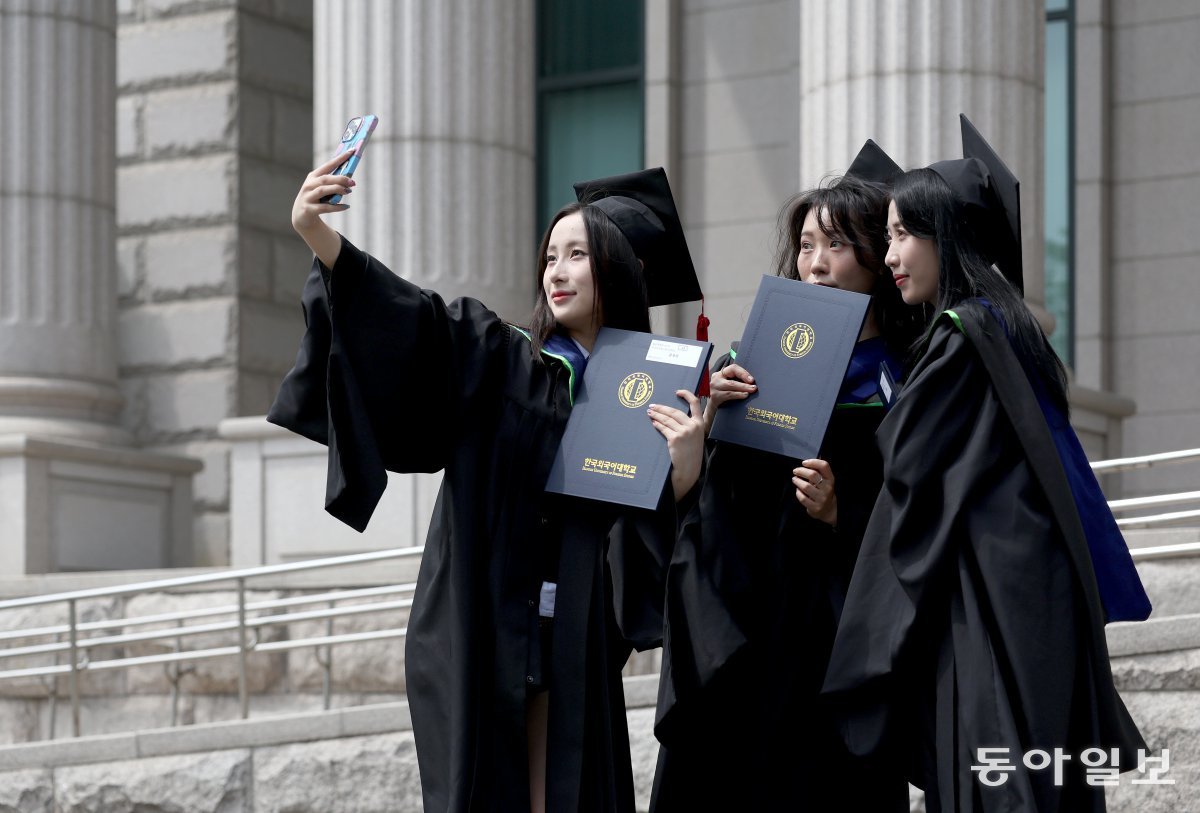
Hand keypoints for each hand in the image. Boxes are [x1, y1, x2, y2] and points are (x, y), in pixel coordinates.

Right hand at [291, 151, 356, 266]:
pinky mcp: (309, 210)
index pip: (328, 165)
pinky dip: (337, 207)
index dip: (340, 158)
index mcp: (313, 176)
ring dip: (337, 190)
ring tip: (348, 191)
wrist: (301, 217)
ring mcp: (307, 197)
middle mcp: (309, 185)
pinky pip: (325, 207)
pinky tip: (346, 206)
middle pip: (325, 178)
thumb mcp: (322, 189)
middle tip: (352, 182)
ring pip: (323, 190)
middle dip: (340, 179)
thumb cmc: (316, 199)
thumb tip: (351, 179)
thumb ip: (333, 183)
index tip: (352, 151)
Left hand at [649, 390, 705, 500]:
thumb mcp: (696, 436)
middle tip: (653, 406)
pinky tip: (653, 422)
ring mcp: (684, 432)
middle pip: (674, 411)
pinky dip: (657, 424)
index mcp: (700, 423)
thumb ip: (689, 424)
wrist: (689, 468)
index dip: (686, 395)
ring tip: (650, 412)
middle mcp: (693, 426)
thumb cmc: (691, 452)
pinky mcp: (675, 439)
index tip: (677, 392)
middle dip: (661, 408)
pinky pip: (663, 428)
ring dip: (657, 415)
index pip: (695, 403)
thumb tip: (673, 415)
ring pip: (667, 419)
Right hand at [702, 364, 755, 434]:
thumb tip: (753, 382)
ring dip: (742, 389)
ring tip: (750, 392)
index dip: (743, 373)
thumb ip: (739, 379)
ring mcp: (714, 388)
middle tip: (754, 388)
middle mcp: (716, 378)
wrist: (715, 405)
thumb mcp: (731, 382)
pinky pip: (728, 395)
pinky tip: (744, 396)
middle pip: (732, 381)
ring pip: (730, 387)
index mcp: (722, 372)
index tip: (752, 380)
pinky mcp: (715, 397)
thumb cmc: (726, 391)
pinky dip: (737, 395)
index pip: (733, 368)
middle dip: (744, 384)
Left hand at [793, 458, 836, 525]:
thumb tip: (807, 462)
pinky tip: (798, 490)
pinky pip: (803, 498)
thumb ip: (818, 472)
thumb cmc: (824, 492)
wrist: (829, 510)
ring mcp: (822, 498)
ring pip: (806, 486)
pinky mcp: (815, 507)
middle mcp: (827, 488)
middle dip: (801, 471)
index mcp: (830, 479)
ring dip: (797, 481)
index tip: (804, 463)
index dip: (813, 462)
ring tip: (794, 479)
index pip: (824, 466)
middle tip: (795, 471)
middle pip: (813, 475)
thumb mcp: (825, 481)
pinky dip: (798, 493)